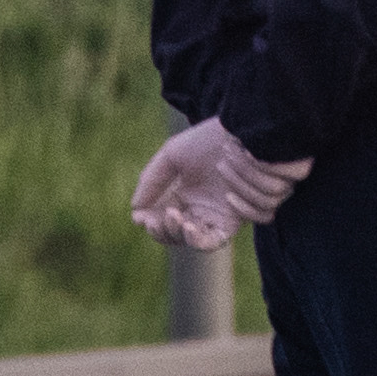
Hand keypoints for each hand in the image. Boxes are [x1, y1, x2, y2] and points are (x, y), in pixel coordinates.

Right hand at [131, 115, 312, 249]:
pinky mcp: (235, 219)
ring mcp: (217, 216)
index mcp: (182, 198)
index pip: (162, 224)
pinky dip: (203, 238)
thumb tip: (136, 211)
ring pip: (197, 242)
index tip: (141, 218)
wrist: (240, 132)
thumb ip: (152, 180)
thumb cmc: (206, 140)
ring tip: (175, 217)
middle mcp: (199, 211)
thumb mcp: (172, 155)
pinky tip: (192, 224)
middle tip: (157, 218)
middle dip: (164, 231)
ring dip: (181, 235)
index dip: (152, 226)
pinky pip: (218, 240)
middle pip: (177, 237)